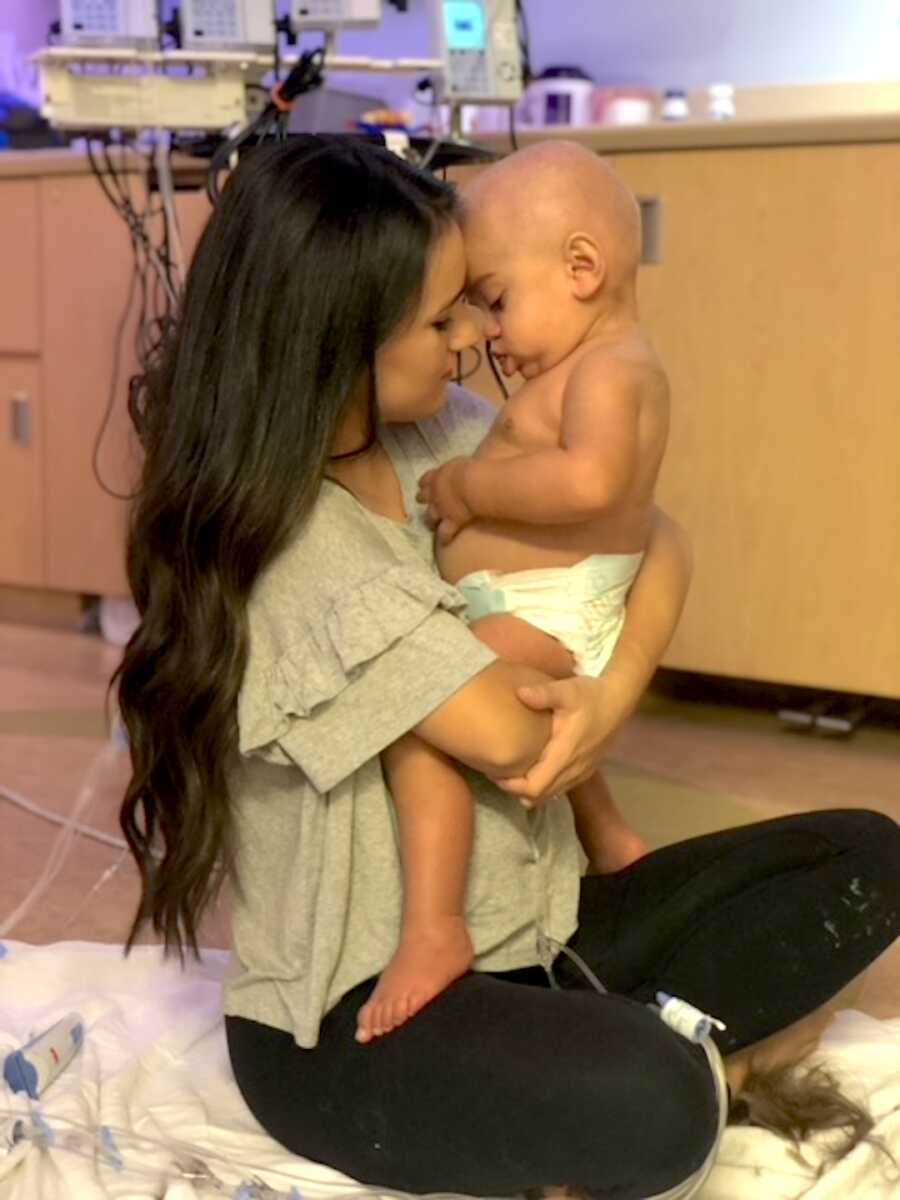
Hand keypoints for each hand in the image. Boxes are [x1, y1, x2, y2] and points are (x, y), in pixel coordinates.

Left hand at [417, 457, 474, 543]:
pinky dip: (445, 537)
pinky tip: (444, 543)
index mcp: (437, 476)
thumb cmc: (469, 469)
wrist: (471, 485)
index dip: (424, 483)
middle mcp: (434, 494)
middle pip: (423, 497)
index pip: (426, 479)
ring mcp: (440, 510)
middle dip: (423, 499)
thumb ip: (457, 465)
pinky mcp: (451, 522)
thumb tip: (463, 463)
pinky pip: (445, 533)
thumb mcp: (461, 462)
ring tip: (430, 524)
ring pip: (430, 517)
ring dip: (430, 520)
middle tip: (420, 501)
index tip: (423, 485)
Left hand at [488, 668, 636, 802]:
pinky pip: (562, 787)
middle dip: (517, 790)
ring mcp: (582, 771)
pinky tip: (534, 772)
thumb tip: (519, 693)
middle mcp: (574, 768)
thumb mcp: (567, 690)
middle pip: (541, 795)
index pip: (535, 786)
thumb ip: (543, 693)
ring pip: (552, 793)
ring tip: (512, 776)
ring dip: (531, 791)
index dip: (513, 787)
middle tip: (497, 776)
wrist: (619, 700)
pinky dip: (545, 786)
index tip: (495, 775)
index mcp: (565, 754)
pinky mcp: (586, 769)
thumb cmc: (591, 695)